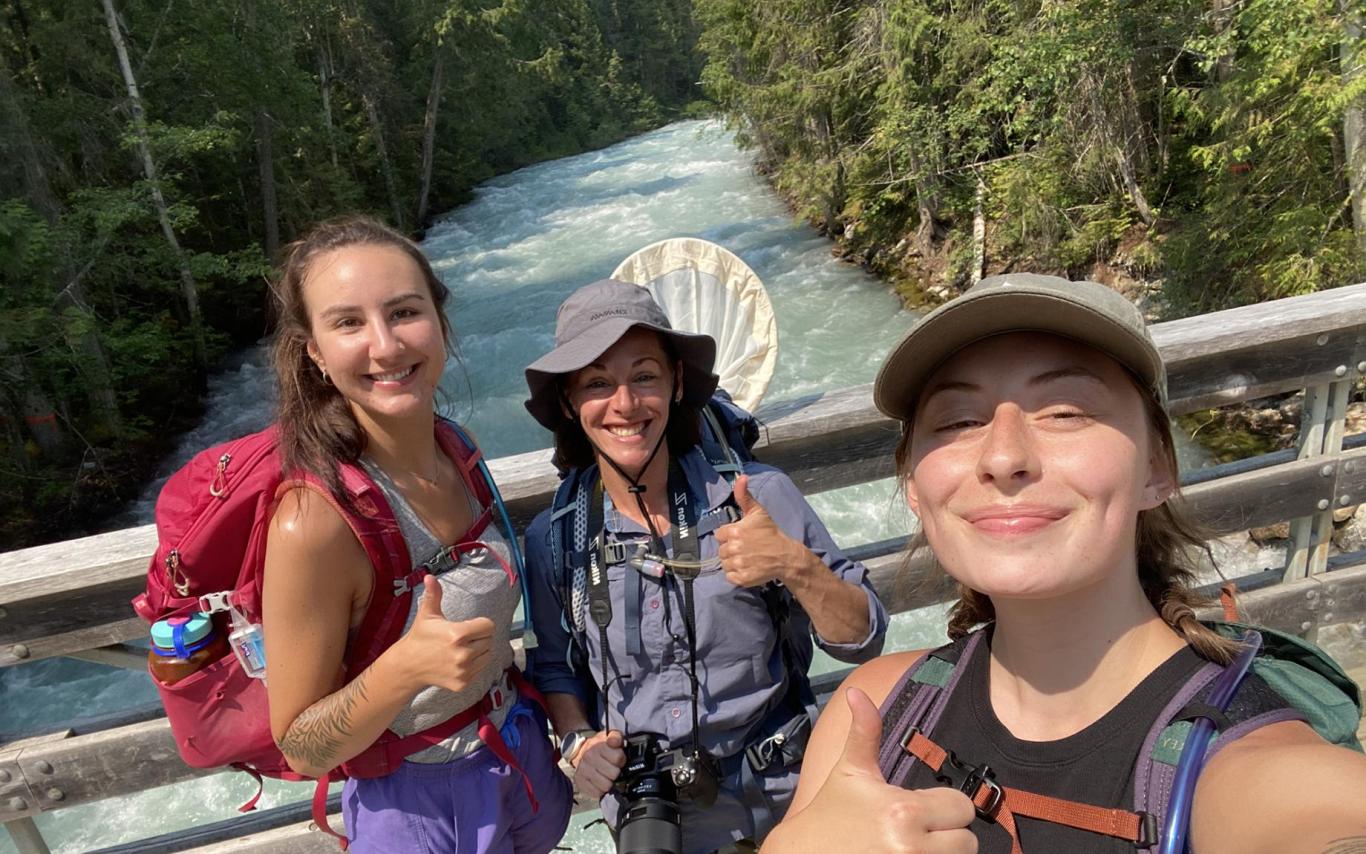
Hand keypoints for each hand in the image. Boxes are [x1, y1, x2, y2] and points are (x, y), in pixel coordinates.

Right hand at [397, 575, 494, 694]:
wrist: (408, 666)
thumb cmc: (420, 637)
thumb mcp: (427, 614)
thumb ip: (433, 594)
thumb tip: (430, 577)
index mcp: (457, 634)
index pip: (488, 626)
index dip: (480, 624)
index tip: (468, 626)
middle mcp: (462, 654)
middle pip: (489, 640)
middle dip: (478, 637)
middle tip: (462, 638)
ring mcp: (463, 670)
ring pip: (487, 655)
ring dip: (479, 651)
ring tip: (461, 649)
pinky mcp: (462, 683)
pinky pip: (480, 670)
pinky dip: (474, 665)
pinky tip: (458, 661)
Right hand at [571, 729, 625, 799]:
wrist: (581, 752)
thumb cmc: (599, 747)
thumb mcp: (610, 736)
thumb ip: (616, 737)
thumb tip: (614, 741)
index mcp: (598, 746)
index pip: (618, 758)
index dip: (621, 760)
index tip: (618, 759)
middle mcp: (589, 758)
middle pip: (613, 773)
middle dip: (615, 771)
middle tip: (612, 768)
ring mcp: (583, 770)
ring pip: (606, 785)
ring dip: (608, 782)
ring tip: (606, 776)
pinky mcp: (580, 782)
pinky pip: (597, 793)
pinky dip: (600, 790)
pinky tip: (599, 782)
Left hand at [715, 475, 801, 587]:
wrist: (785, 555)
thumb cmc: (771, 533)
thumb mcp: (758, 512)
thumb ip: (744, 496)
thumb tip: (741, 477)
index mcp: (735, 531)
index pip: (719, 534)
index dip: (728, 535)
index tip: (740, 536)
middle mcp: (734, 548)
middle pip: (721, 550)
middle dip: (731, 549)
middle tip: (746, 548)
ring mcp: (738, 564)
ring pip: (724, 563)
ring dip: (732, 562)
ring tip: (747, 558)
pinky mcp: (742, 578)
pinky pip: (730, 576)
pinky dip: (736, 574)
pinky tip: (747, 567)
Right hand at [765, 688, 976, 853]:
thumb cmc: (831, 812)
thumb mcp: (850, 771)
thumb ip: (865, 732)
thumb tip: (856, 693)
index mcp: (904, 810)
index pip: (962, 808)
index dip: (945, 808)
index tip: (922, 810)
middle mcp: (913, 846)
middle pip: (967, 842)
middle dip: (948, 836)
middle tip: (921, 832)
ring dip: (943, 853)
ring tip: (918, 847)